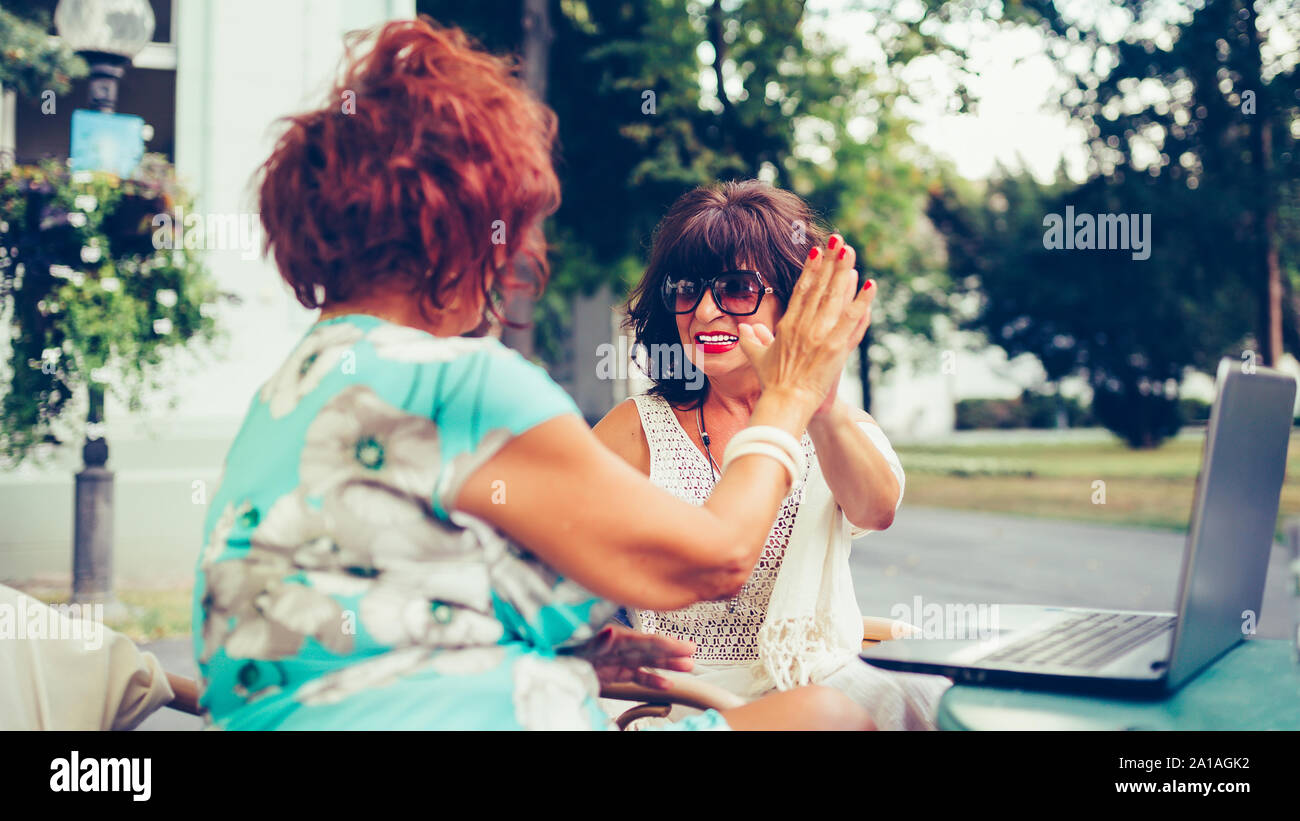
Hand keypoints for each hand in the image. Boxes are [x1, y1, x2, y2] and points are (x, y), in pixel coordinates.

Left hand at [575, 624, 695, 689]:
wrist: (553, 660)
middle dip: (672, 651)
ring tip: (688, 666)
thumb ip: (597, 640)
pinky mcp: (617, 672)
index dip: (665, 643)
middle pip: (651, 649)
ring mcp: (620, 659)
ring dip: (668, 665)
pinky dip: (652, 680)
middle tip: (692, 651)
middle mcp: (621, 646)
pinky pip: (638, 676)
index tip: (683, 645)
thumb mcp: (580, 644)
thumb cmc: (565, 647)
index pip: (645, 640)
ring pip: (649, 662)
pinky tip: (667, 683)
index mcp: (615, 636)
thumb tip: (610, 632)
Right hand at [737, 234, 874, 415]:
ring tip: (851, 252)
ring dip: (844, 273)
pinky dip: (862, 302)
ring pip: (835, 298)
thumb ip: (752, 340)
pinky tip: (870, 285)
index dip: (810, 269)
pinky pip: (852, 320)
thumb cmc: (772, 384)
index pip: (801, 290)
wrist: (785, 403)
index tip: (816, 250)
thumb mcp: (759, 359)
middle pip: (819, 287)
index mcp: (788, 325)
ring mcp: (820, 336)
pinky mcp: (835, 348)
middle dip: (829, 262)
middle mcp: (804, 326)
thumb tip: (742, 328)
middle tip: (838, 241)